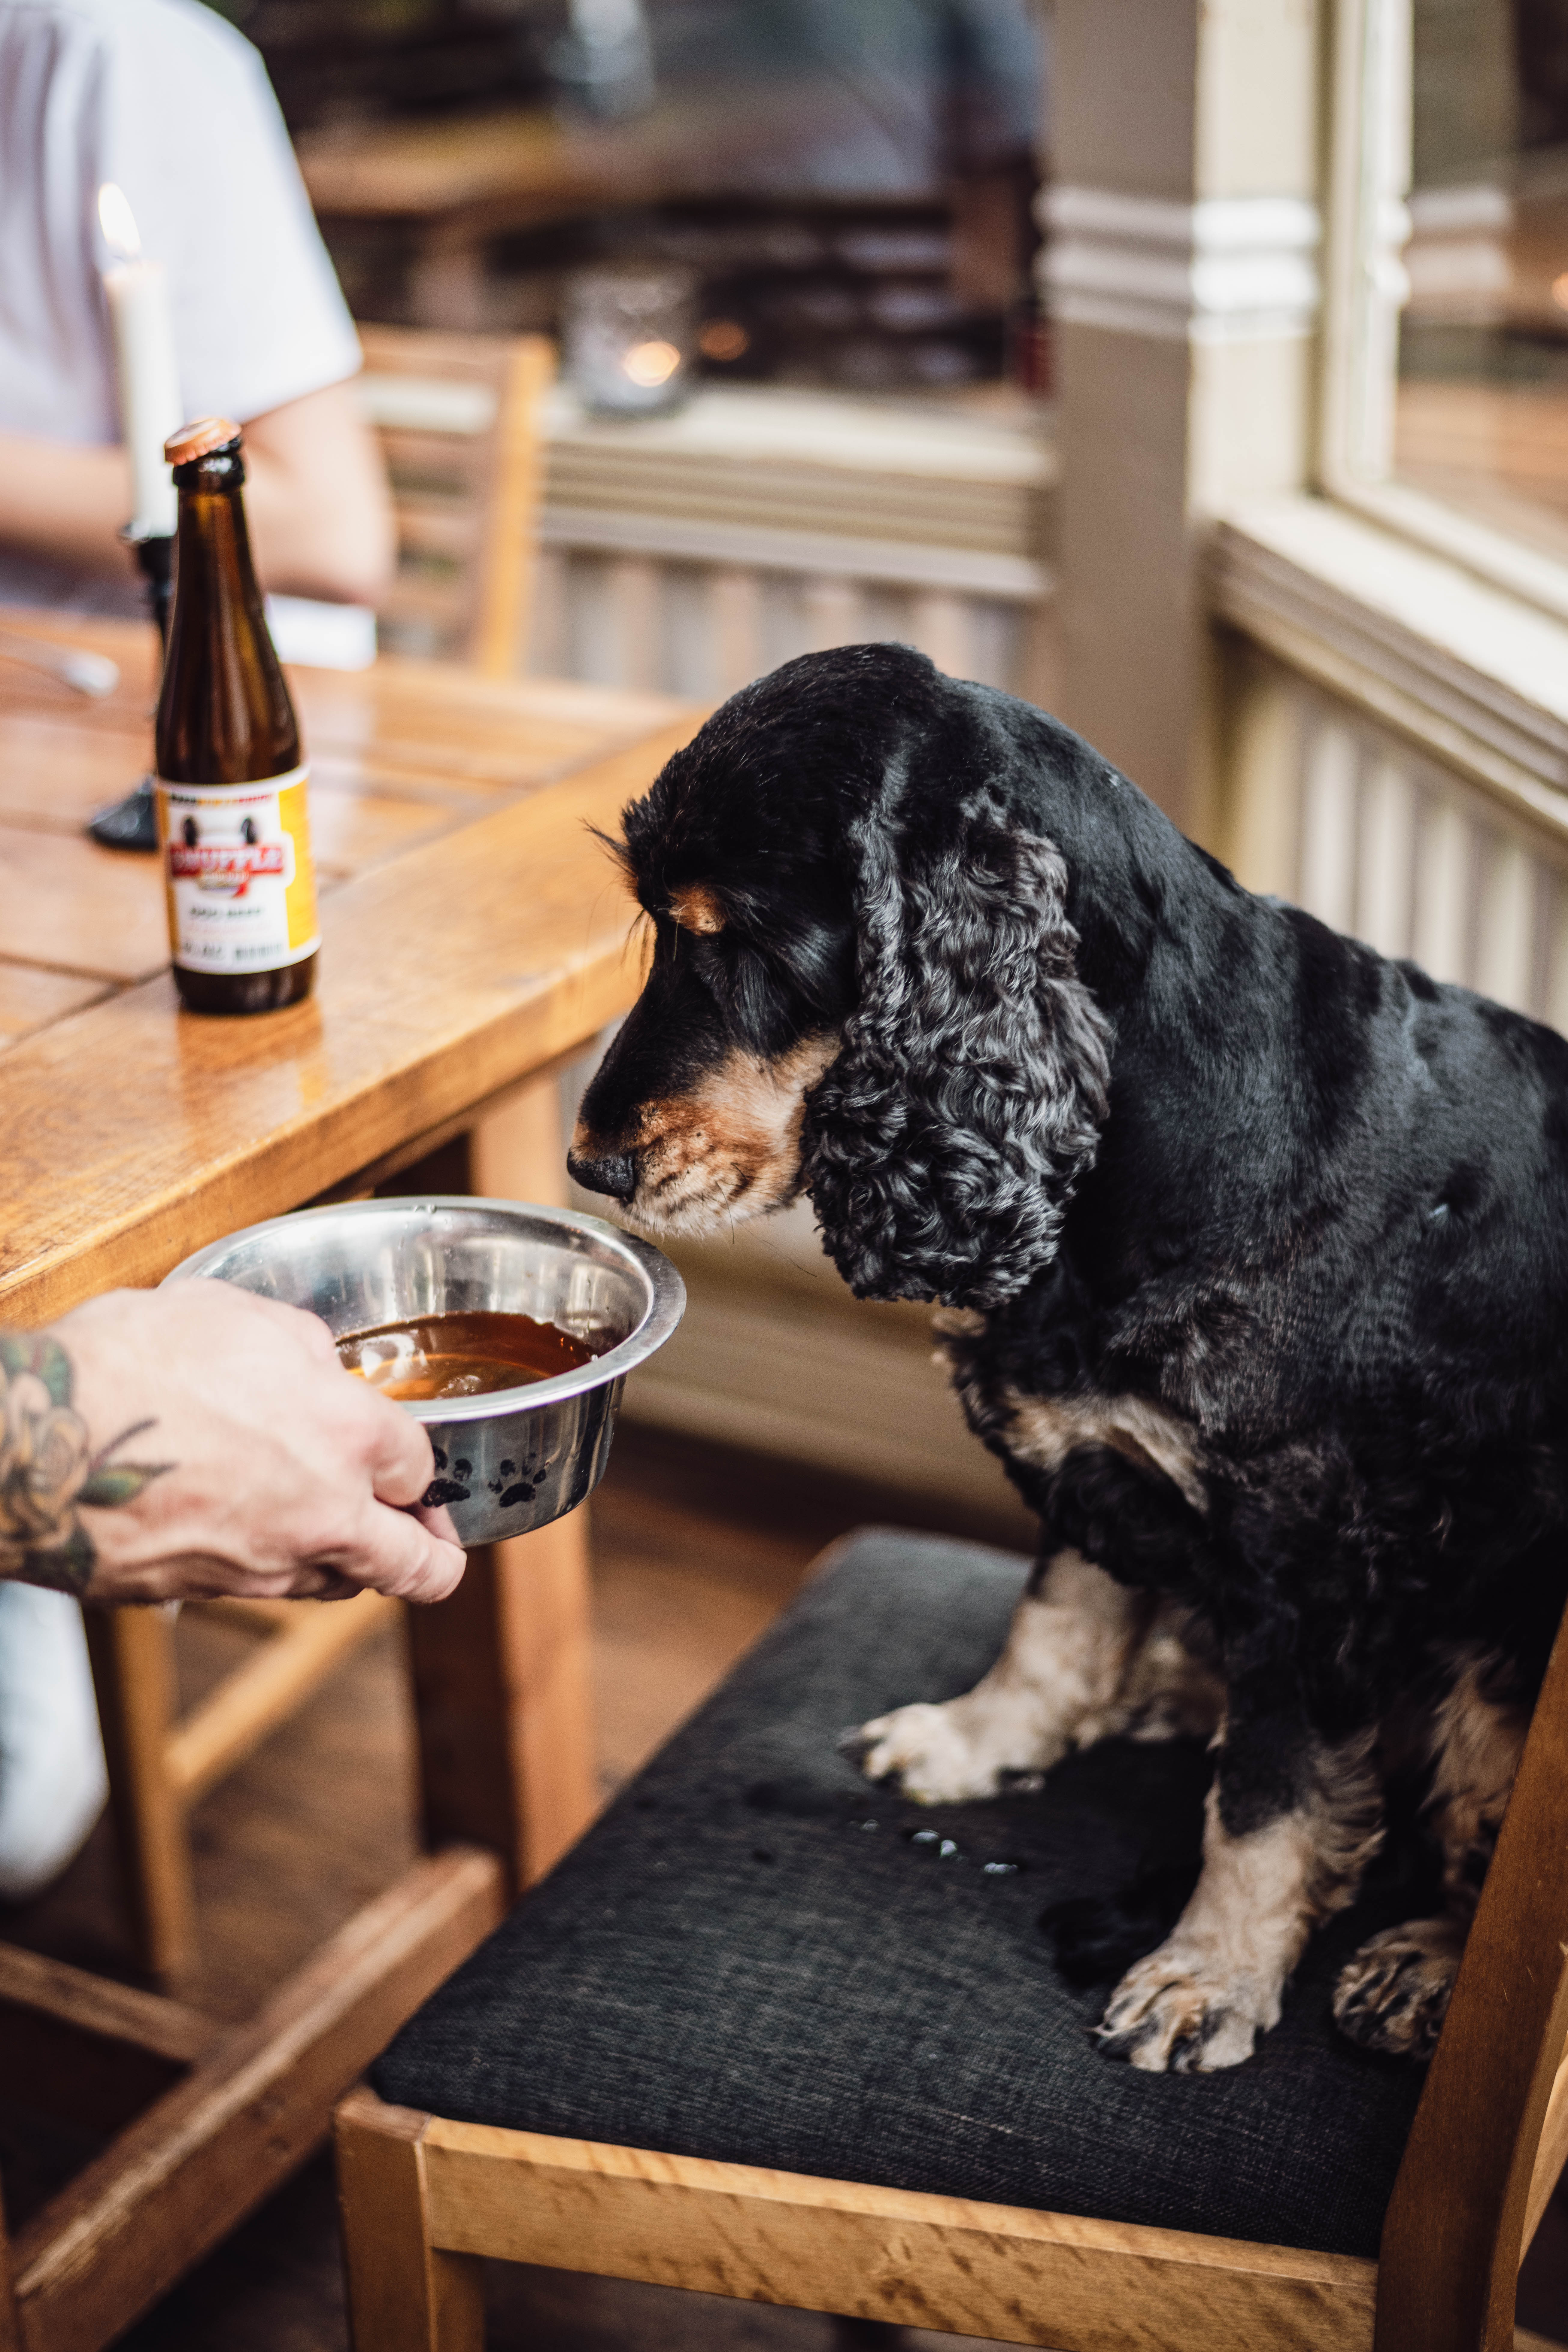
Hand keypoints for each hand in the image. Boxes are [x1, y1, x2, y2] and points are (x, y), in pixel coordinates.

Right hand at [22, 1282, 464, 1603]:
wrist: (39, 1445)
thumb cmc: (133, 1364)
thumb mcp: (235, 1314)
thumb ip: (302, 1348)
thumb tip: (321, 1369)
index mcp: (346, 1436)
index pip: (420, 1464)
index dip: (415, 1457)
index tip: (406, 1455)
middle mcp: (322, 1514)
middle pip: (416, 1565)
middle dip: (435, 1557)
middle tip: (434, 1543)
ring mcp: (264, 1566)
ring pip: (339, 1584)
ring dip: (354, 1563)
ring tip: (348, 1536)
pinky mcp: (207, 1593)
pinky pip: (267, 1589)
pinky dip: (278, 1568)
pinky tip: (258, 1533)